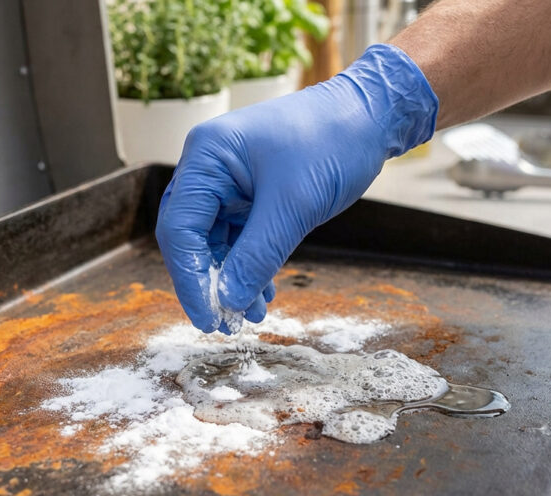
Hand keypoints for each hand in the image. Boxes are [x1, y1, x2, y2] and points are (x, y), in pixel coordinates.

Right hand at [155, 44, 437, 333]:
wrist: (371, 116)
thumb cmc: (333, 143)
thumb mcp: (294, 206)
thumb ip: (257, 255)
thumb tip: (229, 301)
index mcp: (208, 157)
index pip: (179, 228)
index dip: (189, 279)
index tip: (209, 317)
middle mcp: (210, 167)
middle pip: (190, 237)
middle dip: (208, 282)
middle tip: (226, 323)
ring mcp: (230, 181)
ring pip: (216, 242)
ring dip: (231, 279)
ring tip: (252, 313)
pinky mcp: (251, 193)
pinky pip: (239, 237)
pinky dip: (249, 265)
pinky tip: (263, 291)